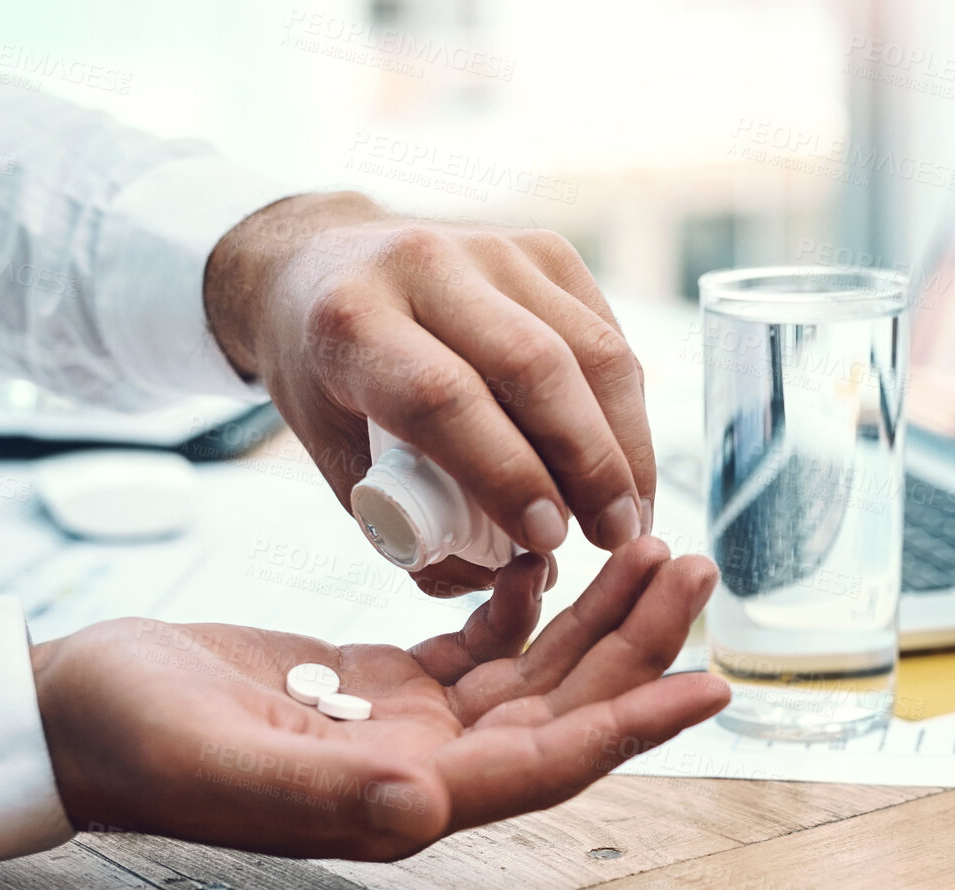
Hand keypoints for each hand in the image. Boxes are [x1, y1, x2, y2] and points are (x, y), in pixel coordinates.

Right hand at [31, 540, 724, 860]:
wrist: (70, 709)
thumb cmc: (127, 736)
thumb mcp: (215, 757)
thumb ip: (322, 793)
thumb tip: (425, 810)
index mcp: (400, 798)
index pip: (547, 764)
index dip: (633, 725)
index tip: (711, 683)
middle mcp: (424, 771)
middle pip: (564, 709)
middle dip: (637, 642)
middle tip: (696, 564)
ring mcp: (408, 727)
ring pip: (536, 672)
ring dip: (598, 614)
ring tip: (656, 547)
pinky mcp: (386, 684)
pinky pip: (482, 647)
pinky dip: (524, 603)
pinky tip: (549, 558)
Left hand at [204, 192, 654, 595]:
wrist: (319, 269)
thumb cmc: (330, 384)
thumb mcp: (338, 460)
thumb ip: (415, 527)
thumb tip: (519, 577)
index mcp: (351, 322)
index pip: (442, 398)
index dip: (505, 474)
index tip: (548, 541)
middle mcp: (423, 266)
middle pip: (533, 367)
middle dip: (590, 464)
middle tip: (616, 538)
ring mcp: (492, 248)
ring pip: (589, 348)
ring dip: (626, 442)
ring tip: (635, 513)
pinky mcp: (544, 247)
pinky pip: (607, 334)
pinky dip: (627, 407)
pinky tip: (629, 463)